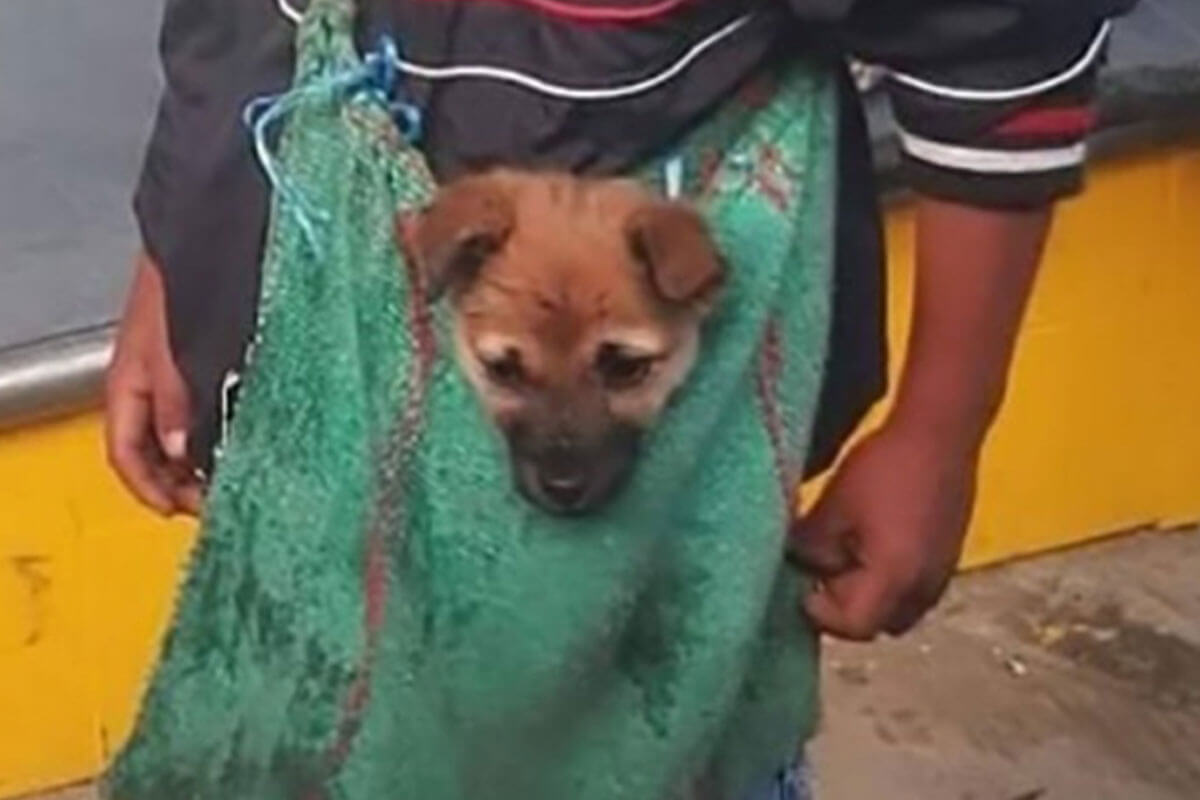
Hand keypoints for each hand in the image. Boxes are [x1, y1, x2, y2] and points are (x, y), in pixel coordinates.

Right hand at [104, 252, 202, 515]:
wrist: (204, 240)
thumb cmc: (183, 286)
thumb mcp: (176, 351)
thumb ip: (177, 402)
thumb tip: (179, 451)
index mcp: (128, 385)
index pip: (125, 455)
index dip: (149, 489)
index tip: (179, 510)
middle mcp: (146, 385)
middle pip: (149, 452)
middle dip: (174, 483)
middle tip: (210, 502)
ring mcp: (170, 375)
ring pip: (173, 435)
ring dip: (193, 462)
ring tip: (223, 480)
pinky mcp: (197, 363)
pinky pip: (195, 412)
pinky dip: (209, 434)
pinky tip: (232, 442)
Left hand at [789, 421, 978, 640]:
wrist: (940, 432)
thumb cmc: (883, 467)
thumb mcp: (832, 507)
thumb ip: (809, 547)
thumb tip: (794, 564)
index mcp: (895, 579)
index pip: (853, 626)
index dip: (821, 613)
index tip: (802, 586)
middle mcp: (925, 588)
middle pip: (877, 624)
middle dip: (845, 606)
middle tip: (820, 572)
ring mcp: (942, 573)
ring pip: (898, 607)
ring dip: (870, 594)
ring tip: (846, 554)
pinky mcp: (949, 556)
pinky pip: (915, 587)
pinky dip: (891, 578)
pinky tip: (872, 540)